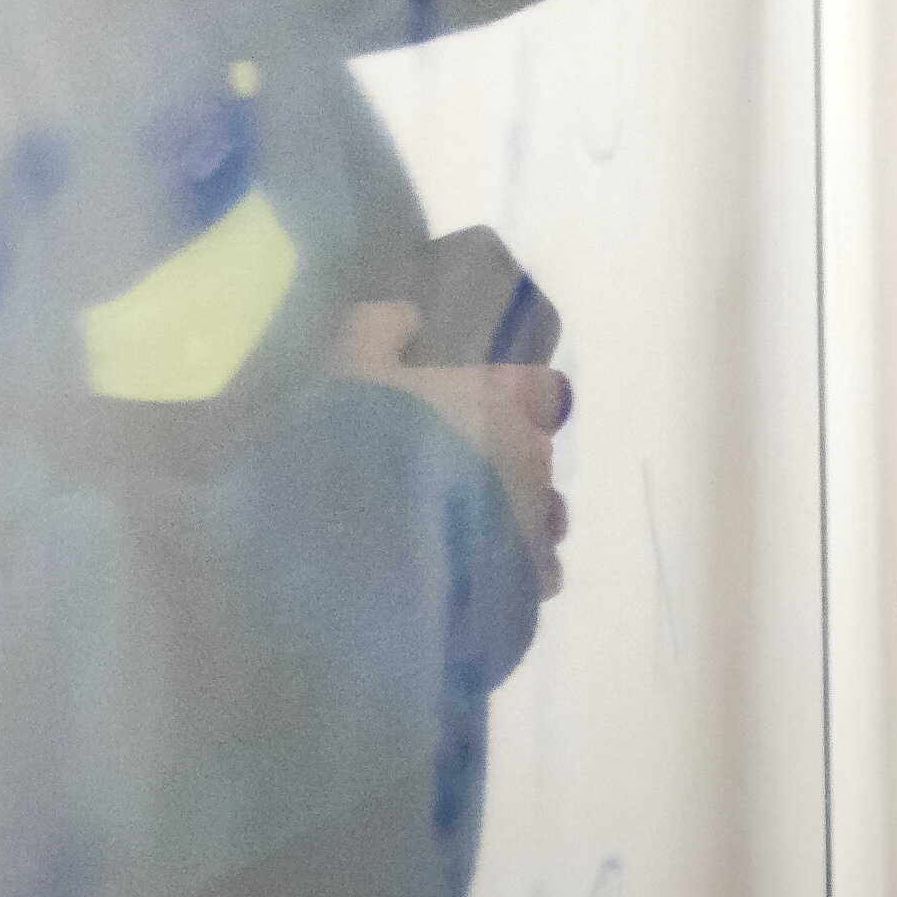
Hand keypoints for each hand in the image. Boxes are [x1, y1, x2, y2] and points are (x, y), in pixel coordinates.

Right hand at [336, 299, 573, 598]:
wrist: (350, 547)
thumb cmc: (355, 443)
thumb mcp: (349, 365)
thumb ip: (381, 327)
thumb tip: (409, 315)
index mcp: (503, 399)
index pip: (547, 389)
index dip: (517, 397)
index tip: (479, 407)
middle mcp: (531, 457)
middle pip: (539, 454)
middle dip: (507, 462)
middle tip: (452, 472)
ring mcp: (533, 522)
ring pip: (546, 514)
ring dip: (516, 516)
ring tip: (465, 529)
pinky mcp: (524, 581)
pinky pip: (537, 573)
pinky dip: (515, 572)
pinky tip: (475, 575)